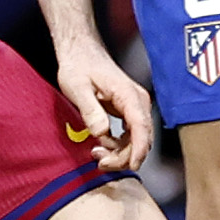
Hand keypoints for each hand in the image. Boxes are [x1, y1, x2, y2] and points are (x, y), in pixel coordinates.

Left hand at [55, 42, 155, 174]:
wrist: (81, 53)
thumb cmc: (79, 66)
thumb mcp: (77, 87)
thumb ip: (90, 110)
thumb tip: (101, 133)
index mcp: (128, 94)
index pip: (141, 127)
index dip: (139, 149)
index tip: (133, 166)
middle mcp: (138, 101)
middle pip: (142, 138)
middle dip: (124, 156)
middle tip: (100, 162)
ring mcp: (135, 107)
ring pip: (137, 139)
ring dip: (121, 153)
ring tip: (96, 154)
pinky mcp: (129, 111)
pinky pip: (131, 135)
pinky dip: (119, 146)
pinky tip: (103, 146)